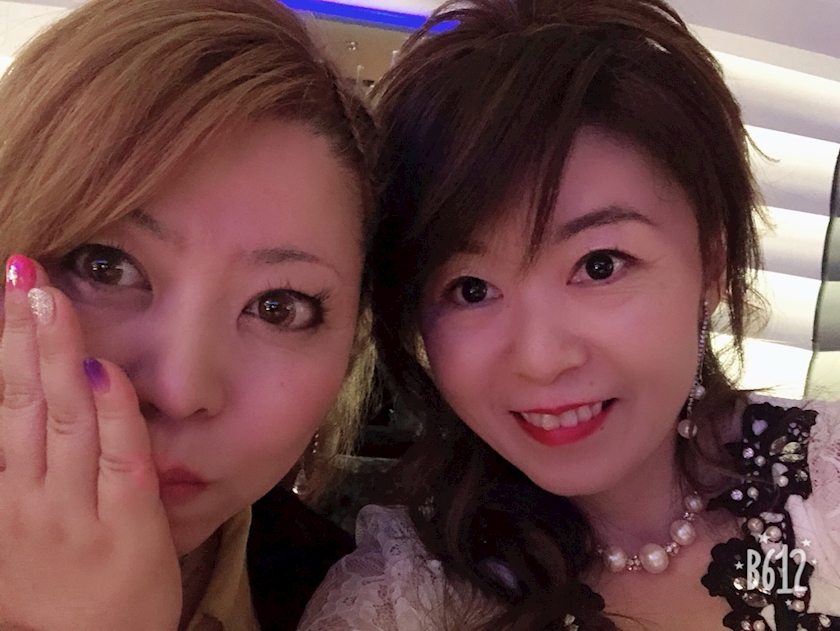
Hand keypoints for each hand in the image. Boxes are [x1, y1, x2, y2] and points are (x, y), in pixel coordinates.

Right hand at [0, 255, 180, 630]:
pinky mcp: (129, 523)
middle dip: (18, 337)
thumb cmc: (57, 590)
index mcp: (0, 502)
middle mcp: (28, 502)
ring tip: (49, 299)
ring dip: (55, 356)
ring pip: (63, 421)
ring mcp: (78, 512)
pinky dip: (111, 413)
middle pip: (20, 405)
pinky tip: (100, 369)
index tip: (4, 296)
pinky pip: (120, 457)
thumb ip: (18, 467)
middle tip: (19, 276)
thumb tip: (20, 401)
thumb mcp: (16, 533)